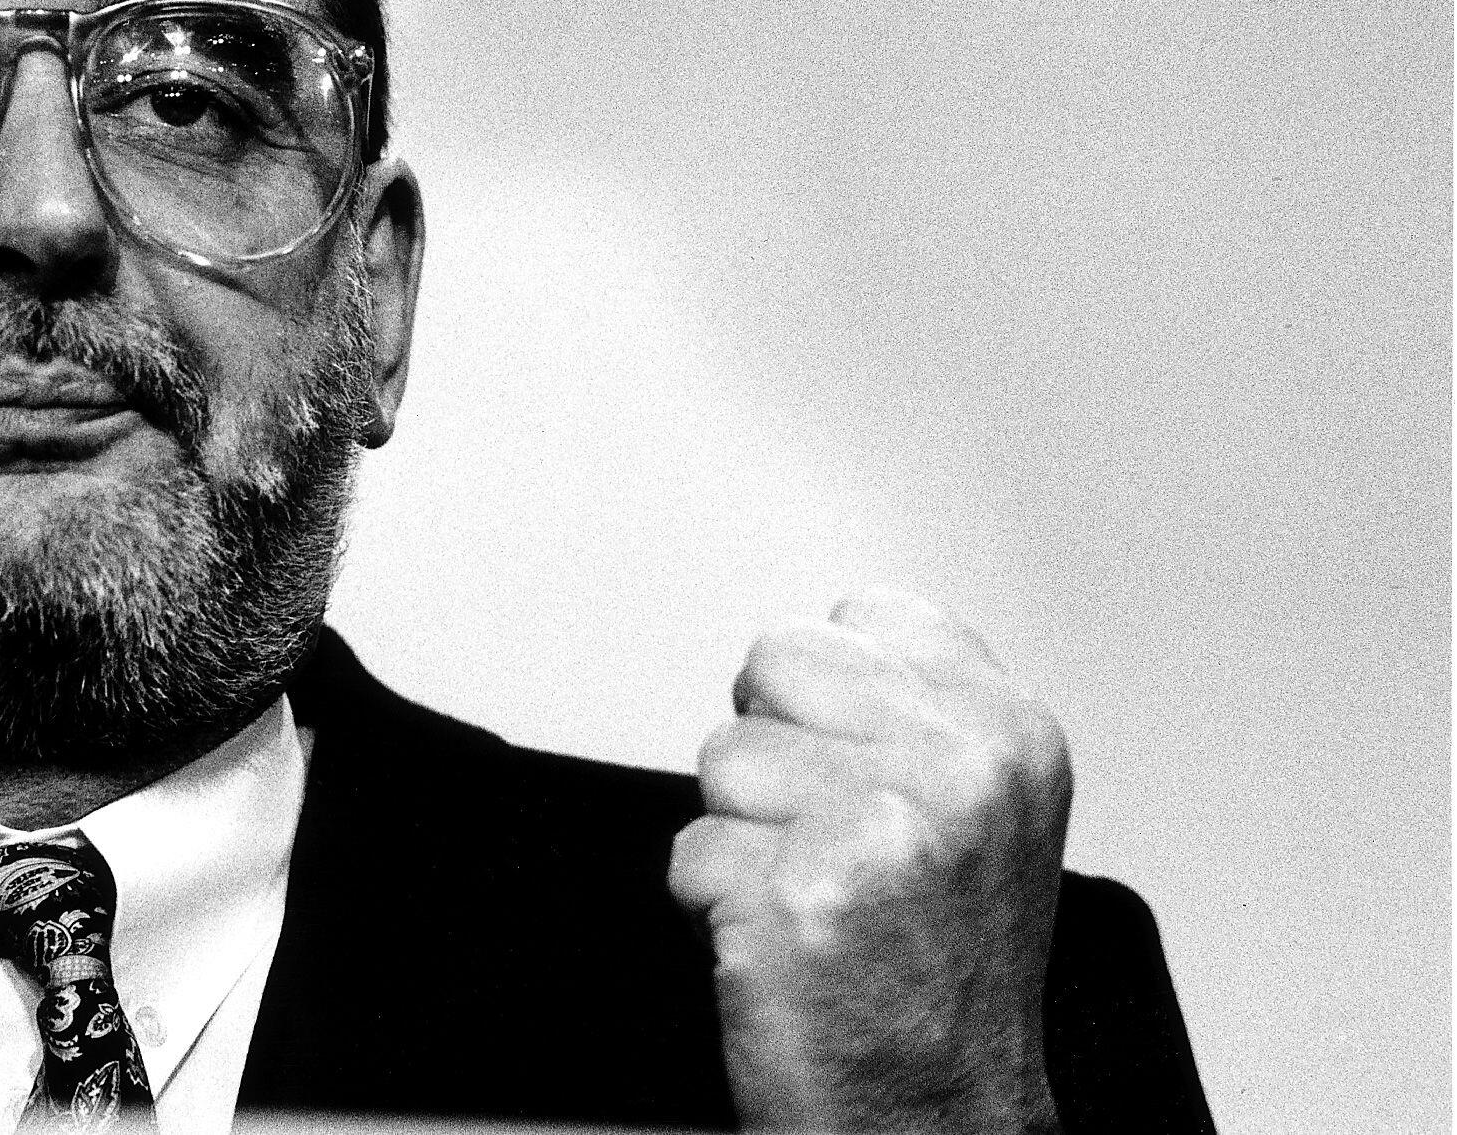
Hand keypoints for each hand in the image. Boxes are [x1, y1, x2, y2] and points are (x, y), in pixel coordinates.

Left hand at [668, 591, 1071, 1132]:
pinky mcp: (796, 895)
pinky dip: (714, 905)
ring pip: (723, 757)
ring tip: (813, 899)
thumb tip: (817, 646)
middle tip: (827, 840)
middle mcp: (954, 769)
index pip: (864, 616)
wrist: (939, 1122)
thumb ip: (915, 715)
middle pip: (776, 662)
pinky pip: (691, 849)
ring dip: (743, 834)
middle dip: (775, 750)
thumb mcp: (985, 815)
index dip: (831, 693)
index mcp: (1008, 732)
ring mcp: (876, 829)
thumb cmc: (948, 983)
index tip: (859, 766)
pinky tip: (785, 945)